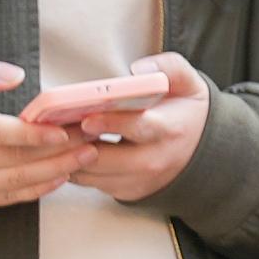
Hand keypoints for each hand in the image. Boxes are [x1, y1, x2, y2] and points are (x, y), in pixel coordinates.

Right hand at [0, 56, 91, 210]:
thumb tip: (15, 75)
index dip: (30, 135)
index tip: (62, 129)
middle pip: (11, 160)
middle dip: (57, 150)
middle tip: (92, 136)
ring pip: (13, 182)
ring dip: (55, 171)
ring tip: (87, 155)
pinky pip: (4, 198)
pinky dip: (36, 191)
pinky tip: (61, 176)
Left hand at [39, 57, 208, 206]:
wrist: (205, 153)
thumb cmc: (187, 113)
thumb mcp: (188, 83)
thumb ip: (167, 67)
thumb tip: (136, 70)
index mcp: (168, 130)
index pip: (138, 128)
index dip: (110, 123)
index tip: (87, 117)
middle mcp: (154, 161)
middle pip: (104, 159)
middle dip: (75, 143)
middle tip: (54, 127)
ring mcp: (139, 180)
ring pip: (91, 174)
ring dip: (70, 156)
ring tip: (56, 136)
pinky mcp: (127, 192)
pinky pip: (90, 183)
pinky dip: (76, 166)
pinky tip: (70, 148)